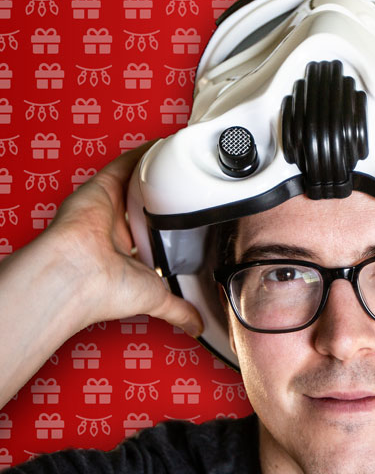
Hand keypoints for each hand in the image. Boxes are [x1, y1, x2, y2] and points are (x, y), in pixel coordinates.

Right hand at [46, 141, 202, 335]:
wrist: (79, 274)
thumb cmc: (106, 290)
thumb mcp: (158, 299)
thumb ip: (179, 310)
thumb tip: (196, 328)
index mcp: (129, 254)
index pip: (153, 235)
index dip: (170, 226)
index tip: (191, 219)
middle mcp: (117, 229)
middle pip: (146, 205)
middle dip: (166, 197)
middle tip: (191, 186)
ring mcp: (109, 207)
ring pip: (137, 183)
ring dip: (157, 172)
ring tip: (183, 161)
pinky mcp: (101, 187)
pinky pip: (123, 165)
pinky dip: (142, 154)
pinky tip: (162, 146)